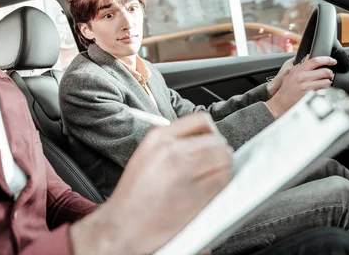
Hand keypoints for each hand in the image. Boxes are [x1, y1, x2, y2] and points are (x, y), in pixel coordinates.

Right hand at [71, 112, 232, 254]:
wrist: (124, 226)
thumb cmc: (134, 195)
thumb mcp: (146, 154)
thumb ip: (172, 142)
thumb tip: (202, 139)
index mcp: (159, 138)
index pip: (201, 121)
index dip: (211, 133)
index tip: (210, 142)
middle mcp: (171, 151)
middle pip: (217, 141)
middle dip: (220, 152)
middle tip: (215, 164)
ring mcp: (184, 173)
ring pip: (224, 160)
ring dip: (224, 168)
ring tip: (213, 177)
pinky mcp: (196, 195)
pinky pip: (224, 181)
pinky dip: (223, 185)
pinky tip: (211, 190)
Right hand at [265, 56, 336, 117]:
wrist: (281, 102)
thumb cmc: (286, 89)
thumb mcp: (291, 74)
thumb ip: (301, 65)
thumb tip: (310, 56)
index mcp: (298, 70)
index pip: (316, 61)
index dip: (327, 60)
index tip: (333, 61)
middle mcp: (302, 77)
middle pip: (325, 71)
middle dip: (330, 74)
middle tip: (329, 75)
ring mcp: (306, 87)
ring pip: (326, 82)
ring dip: (327, 83)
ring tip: (322, 84)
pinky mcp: (310, 95)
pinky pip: (324, 91)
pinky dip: (324, 91)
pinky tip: (319, 91)